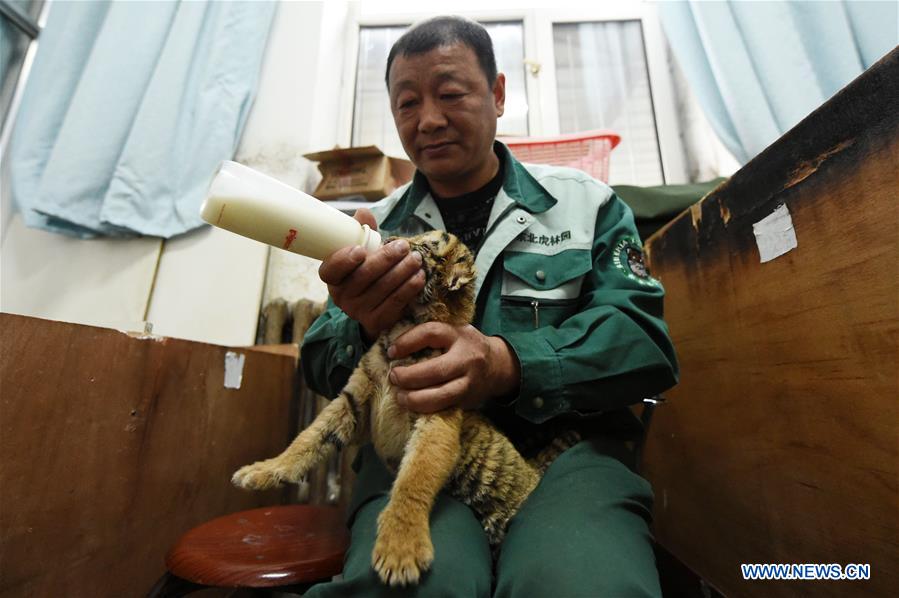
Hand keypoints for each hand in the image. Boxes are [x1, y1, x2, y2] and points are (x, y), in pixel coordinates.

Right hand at [318, 209, 424, 340]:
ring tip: (416, 258)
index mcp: (332, 278)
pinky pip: (395, 303)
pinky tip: (419, 276)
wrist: (373, 307)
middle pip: (363, 277)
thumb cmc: (367, 270)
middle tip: (404, 246)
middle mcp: (341, 297)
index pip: (330, 270)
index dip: (343, 260)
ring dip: (403, 271)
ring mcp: (358, 312)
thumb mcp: (362, 252)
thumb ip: (362, 232)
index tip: (360, 249)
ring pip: (383, 288)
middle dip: (386, 259)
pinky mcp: (376, 321)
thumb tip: (364, 212)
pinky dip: (409, 287)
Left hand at [387, 322, 520, 412]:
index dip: (407, 342)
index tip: (391, 352)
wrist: (498, 365)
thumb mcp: (454, 332)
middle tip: (394, 377)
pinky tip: (413, 407)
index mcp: (459, 336)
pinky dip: (426, 409)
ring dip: (416, 399)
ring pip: (442, 396)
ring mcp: (469, 383)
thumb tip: (394, 347)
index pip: (431, 333)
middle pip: (436, 370)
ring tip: (400, 397)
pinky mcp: (468, 400)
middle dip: (410, 376)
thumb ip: (431, 336)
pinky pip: (445, 408)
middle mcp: (467, 359)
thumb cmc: (466, 346)